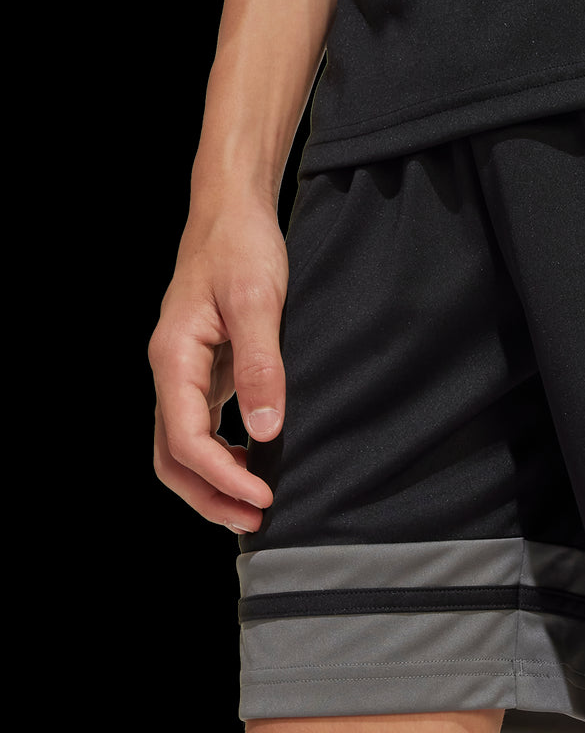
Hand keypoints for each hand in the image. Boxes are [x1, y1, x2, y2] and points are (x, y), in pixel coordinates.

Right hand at [149, 195, 288, 532]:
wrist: (232, 211)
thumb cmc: (241, 247)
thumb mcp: (258, 301)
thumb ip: (262, 365)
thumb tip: (265, 430)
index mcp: (174, 357)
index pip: (184, 439)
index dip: (221, 476)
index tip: (262, 496)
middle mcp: (171, 370)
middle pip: (171, 456)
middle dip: (209, 495)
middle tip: (255, 521)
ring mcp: (185, 372)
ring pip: (182, 445)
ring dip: (213, 481)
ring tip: (255, 505)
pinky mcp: (204, 369)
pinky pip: (201, 425)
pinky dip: (221, 454)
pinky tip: (254, 460)